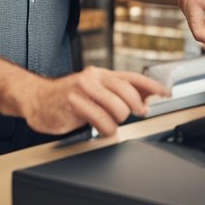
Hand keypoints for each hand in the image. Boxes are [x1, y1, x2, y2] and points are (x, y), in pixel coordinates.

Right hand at [12, 66, 168, 136]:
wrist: (36, 99)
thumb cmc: (68, 96)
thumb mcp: (96, 91)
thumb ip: (119, 93)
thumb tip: (147, 97)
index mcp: (102, 74)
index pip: (133, 77)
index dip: (153, 86)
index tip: (167, 93)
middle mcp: (94, 78)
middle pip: (129, 93)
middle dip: (136, 107)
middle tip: (136, 113)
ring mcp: (83, 89)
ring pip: (117, 109)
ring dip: (117, 122)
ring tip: (107, 123)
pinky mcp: (73, 103)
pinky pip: (100, 120)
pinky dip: (105, 129)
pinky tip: (100, 128)